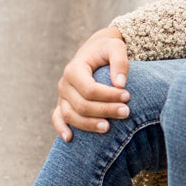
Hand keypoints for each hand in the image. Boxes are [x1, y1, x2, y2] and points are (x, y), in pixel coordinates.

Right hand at [52, 26, 130, 141]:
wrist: (95, 51)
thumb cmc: (107, 50)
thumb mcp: (116, 47)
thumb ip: (119, 62)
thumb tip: (120, 84)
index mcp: (74, 69)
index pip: (89, 89)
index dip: (108, 96)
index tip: (128, 97)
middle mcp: (64, 84)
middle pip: (81, 105)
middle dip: (105, 110)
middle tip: (126, 112)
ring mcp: (62, 96)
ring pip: (70, 116)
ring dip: (89, 125)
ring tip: (109, 127)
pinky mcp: (63, 104)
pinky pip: (57, 118)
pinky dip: (61, 128)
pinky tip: (70, 138)